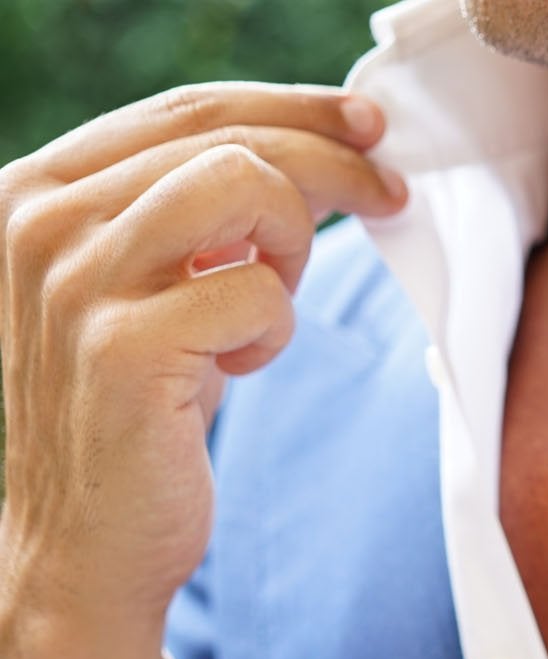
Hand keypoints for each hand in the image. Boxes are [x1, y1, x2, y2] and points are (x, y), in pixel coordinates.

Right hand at [0, 82, 407, 658]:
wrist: (82, 544)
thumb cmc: (136, 414)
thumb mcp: (156, 289)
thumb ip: (201, 219)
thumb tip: (321, 154)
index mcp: (39, 189)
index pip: (186, 109)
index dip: (293, 107)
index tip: (370, 125)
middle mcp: (39, 220)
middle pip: (225, 138)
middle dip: (332, 161)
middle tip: (390, 198)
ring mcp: (72, 281)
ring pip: (243, 186)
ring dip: (290, 246)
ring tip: (266, 308)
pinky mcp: (121, 347)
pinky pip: (256, 292)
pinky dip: (272, 329)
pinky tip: (236, 368)